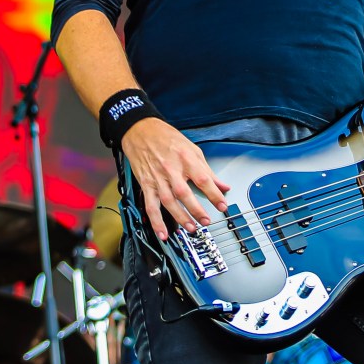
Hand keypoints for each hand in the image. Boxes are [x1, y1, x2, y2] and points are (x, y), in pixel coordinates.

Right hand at [120, 117, 229, 238]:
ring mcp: (157, 178)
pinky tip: (163, 232)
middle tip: (207, 221)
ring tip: (191, 228)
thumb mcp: (192, 149)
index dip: (214, 194)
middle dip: (197, 210)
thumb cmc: (167, 138)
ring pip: (169, 202)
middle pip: (185, 193)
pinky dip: (156, 221)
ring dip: (180, 217)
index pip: (203, 179)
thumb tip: (222, 185)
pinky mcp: (146, 184)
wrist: (141, 131)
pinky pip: (151, 205)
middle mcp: (171, 170)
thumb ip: (207, 169)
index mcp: (186, 159)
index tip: (222, 205)